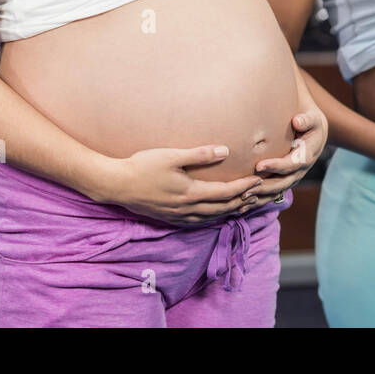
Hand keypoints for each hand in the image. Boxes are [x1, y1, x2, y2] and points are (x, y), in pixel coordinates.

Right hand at [96, 145, 264, 225]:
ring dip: (229, 211)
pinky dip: (212, 218)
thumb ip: (200, 154)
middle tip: (257, 194)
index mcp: (190, 193)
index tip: (258, 180)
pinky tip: (215, 214)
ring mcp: (178, 215)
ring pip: (211, 217)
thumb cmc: (143, 166)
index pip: (225, 193)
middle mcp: (187, 208)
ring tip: (243, 205)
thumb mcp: (171, 155)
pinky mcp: (169, 217)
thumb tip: (226, 150)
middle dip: (242, 201)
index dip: (244, 187)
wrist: (116, 184)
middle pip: (222, 208)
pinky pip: (198, 222)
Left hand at [248, 106, 328, 211]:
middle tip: (245, 188)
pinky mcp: (283, 181)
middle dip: (263, 187)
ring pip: (275, 192)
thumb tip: (297, 121)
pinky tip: (241, 206)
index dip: (276, 166)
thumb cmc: (310, 122)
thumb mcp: (312, 118)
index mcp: (307, 156)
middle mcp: (299, 171)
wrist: (313, 133)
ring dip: (259, 197)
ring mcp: (292, 178)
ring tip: (241, 199)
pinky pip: (271, 194)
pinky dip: (257, 201)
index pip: (291, 164)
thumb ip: (307, 119)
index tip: (258, 166)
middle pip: (282, 183)